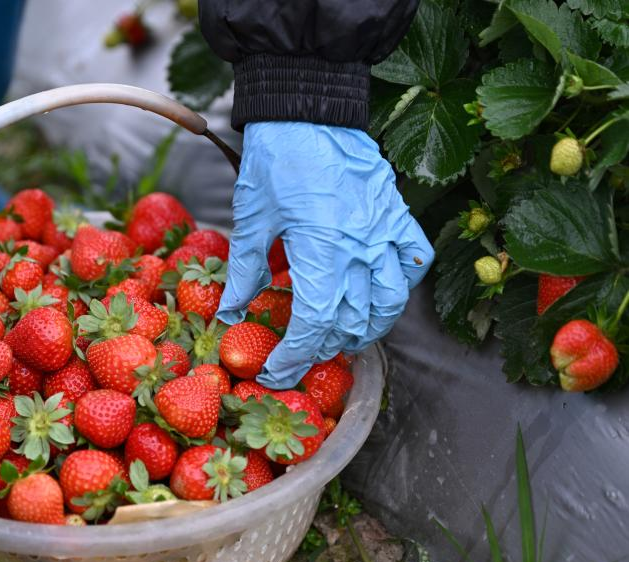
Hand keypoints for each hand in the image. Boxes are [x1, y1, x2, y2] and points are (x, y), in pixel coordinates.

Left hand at [215, 122, 433, 388]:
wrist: (309, 107)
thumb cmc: (275, 158)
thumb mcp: (251, 217)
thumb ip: (245, 269)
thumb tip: (230, 311)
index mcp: (321, 250)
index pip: (314, 324)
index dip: (294, 356)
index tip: (274, 371)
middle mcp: (360, 247)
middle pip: (352, 320)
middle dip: (323, 348)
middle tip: (299, 357)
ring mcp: (385, 231)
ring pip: (390, 301)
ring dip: (368, 328)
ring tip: (344, 339)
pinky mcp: (396, 214)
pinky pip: (413, 260)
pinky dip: (400, 284)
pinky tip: (381, 294)